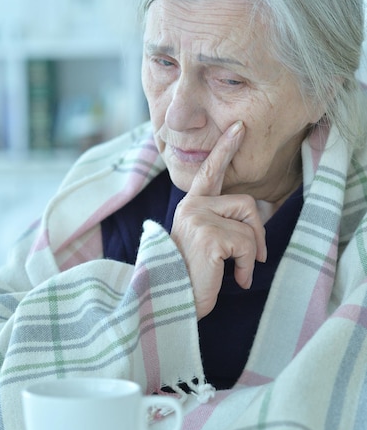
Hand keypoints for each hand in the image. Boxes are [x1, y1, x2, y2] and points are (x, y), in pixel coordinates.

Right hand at [170, 121, 266, 319]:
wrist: (171, 302)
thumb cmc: (190, 276)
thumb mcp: (206, 243)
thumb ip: (222, 224)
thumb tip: (257, 223)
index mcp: (190, 207)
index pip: (209, 173)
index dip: (224, 150)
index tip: (239, 127)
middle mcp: (191, 207)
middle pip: (247, 204)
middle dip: (257, 233)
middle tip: (252, 259)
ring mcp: (198, 219)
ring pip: (250, 226)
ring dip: (251, 253)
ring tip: (236, 270)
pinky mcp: (208, 235)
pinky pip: (248, 244)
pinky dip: (247, 266)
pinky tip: (234, 278)